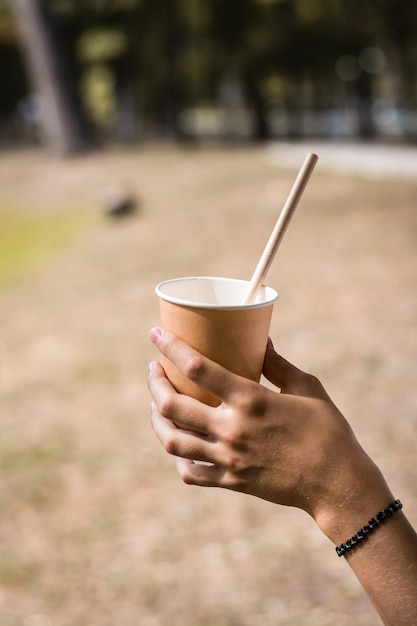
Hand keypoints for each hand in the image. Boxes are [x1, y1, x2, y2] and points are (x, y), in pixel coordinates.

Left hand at [147, 327, 391, 539]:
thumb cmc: (328, 431)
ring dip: (156, 420)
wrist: (338, 485)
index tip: (155, 333)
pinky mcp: (231, 481)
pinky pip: (191, 473)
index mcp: (250, 400)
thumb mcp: (307, 388)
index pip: (197, 368)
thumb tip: (261, 339)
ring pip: (172, 441)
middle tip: (154, 369)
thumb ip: (278, 364)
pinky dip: (179, 459)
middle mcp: (232, 429)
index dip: (171, 347)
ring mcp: (228, 459)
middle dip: (155, 382)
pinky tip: (180, 443)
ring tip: (155, 405)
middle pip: (172, 405)